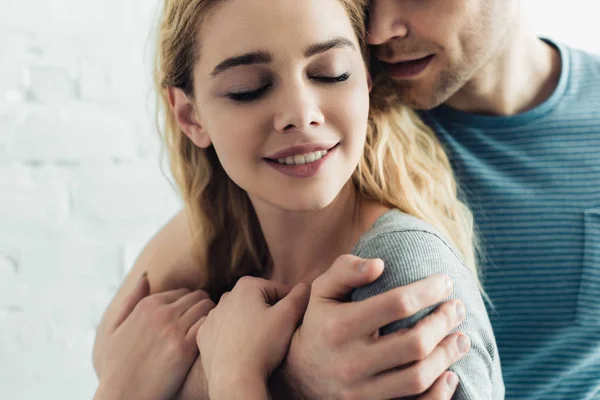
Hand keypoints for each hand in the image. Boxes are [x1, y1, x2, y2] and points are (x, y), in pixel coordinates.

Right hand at [93, 273, 214, 399]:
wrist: (122, 396)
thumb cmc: (117, 366)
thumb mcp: (115, 329)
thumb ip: (130, 300)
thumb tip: (146, 275)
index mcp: (146, 305)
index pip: (183, 292)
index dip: (191, 305)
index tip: (194, 317)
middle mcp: (160, 313)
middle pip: (198, 297)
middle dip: (204, 307)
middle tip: (208, 324)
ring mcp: (173, 330)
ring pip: (207, 307)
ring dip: (212, 317)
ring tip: (214, 331)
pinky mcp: (184, 348)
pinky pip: (208, 326)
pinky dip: (213, 330)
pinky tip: (211, 342)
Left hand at [196, 276, 310, 399]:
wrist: (234, 379)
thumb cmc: (262, 345)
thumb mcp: (289, 316)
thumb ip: (300, 296)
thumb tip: (306, 286)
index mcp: (247, 285)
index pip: (279, 291)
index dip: (289, 308)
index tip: (288, 325)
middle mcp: (226, 296)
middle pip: (259, 302)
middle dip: (269, 315)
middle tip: (275, 336)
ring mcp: (212, 316)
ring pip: (242, 317)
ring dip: (252, 326)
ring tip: (259, 345)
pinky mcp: (204, 335)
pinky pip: (225, 332)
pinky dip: (234, 338)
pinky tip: (242, 350)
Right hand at [278, 255, 467, 399]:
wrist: (297, 376)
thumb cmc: (318, 324)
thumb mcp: (322, 293)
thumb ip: (345, 271)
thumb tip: (379, 264)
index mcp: (339, 326)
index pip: (396, 304)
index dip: (428, 290)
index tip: (445, 282)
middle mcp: (350, 361)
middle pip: (414, 343)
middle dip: (444, 322)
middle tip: (458, 308)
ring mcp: (360, 392)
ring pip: (418, 377)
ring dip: (448, 356)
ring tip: (461, 338)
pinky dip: (439, 394)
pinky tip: (450, 375)